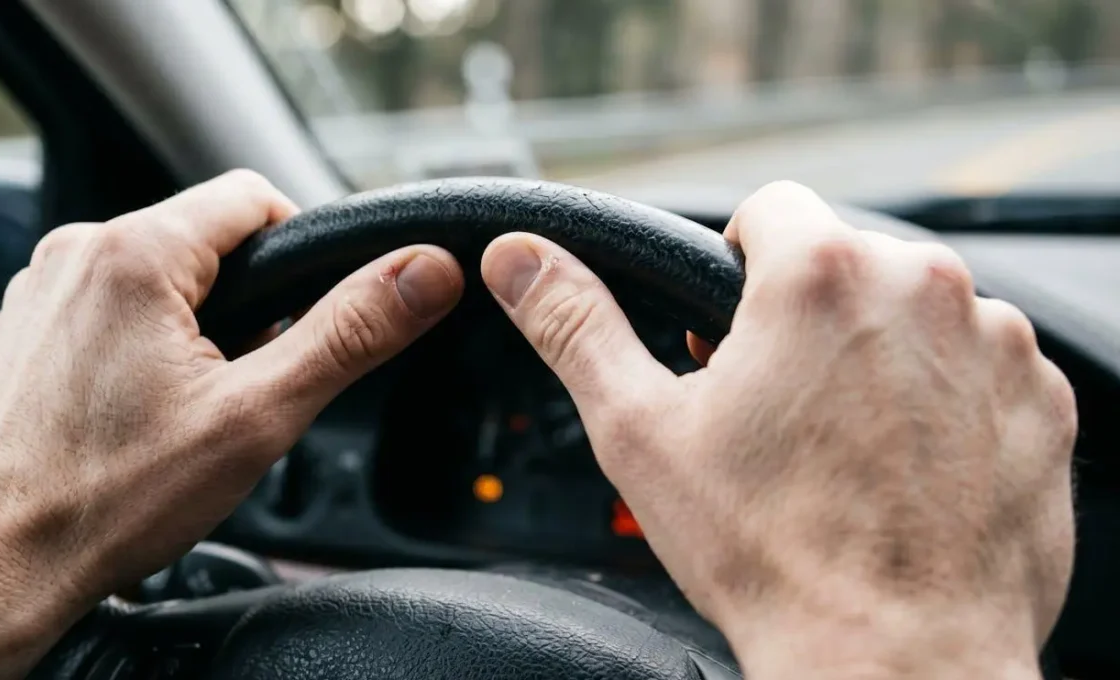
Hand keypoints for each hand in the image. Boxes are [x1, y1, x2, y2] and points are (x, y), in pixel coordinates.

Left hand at [0, 170, 463, 677]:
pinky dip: (139, 340)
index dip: (299, 252)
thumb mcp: (259, 415)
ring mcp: (39, 288)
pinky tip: (137, 410)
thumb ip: (349, 334)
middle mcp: (75, 250)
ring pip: (156, 271)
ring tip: (186, 406)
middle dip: (244, 300)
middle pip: (203, 237)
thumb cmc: (114, 498)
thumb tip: (424, 274)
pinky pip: (106, 302)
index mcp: (134, 252)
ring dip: (192, 322)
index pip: (253, 196)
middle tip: (242, 384)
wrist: (2, 564)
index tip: (299, 322)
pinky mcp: (23, 325)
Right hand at [481, 182, 1075, 678]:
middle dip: (808, 315)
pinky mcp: (1043, 402)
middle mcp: (923, 289)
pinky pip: (982, 367)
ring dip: (880, 354)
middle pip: (847, 261)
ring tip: (846, 445)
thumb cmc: (772, 553)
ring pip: (917, 312)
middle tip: (779, 407)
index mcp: (820, 276)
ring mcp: (996, 346)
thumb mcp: (640, 430)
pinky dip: (946, 400)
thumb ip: (574, 324)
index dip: (736, 266)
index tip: (730, 331)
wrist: (896, 660)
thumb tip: (518, 258)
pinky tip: (907, 468)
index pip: (771, 208)